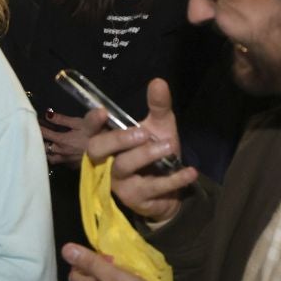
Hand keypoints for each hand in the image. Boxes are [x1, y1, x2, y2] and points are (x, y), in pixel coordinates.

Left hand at [40, 108, 106, 165]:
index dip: (38, 129)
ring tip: (46, 147)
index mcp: (61, 141)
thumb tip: (47, 114)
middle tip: (36, 136)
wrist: (111, 152)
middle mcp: (62, 153)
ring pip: (52, 158)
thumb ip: (63, 119)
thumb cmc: (96, 134)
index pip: (44, 134)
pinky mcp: (75, 167)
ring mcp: (68, 161)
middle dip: (40, 142)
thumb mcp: (81, 123)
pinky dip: (59, 159)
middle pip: (45, 148)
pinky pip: (62, 163)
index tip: (32, 124)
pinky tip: (61, 156)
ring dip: (48, 152)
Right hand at [86, 78, 195, 222]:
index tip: (103, 112)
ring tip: (170, 146)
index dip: (91, 122)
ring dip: (146, 155)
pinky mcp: (134, 199)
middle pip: (96, 149)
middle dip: (118, 139)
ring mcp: (118, 182)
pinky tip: (190, 172)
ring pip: (122, 167)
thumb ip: (158, 106)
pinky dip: (173, 179)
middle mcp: (106, 162)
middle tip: (143, 133)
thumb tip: (158, 81)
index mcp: (108, 142)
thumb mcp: (160, 127)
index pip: (90, 130)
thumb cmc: (157, 154)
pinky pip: (151, 188)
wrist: (170, 189)